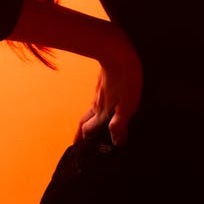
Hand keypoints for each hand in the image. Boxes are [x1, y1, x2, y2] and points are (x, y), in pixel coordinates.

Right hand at [75, 28, 142, 147]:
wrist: (117, 51)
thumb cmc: (124, 79)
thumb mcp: (126, 105)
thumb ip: (119, 124)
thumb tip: (116, 143)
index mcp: (102, 111)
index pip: (88, 130)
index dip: (85, 141)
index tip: (81, 152)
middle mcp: (97, 103)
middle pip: (84, 121)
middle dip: (80, 133)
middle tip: (77, 143)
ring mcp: (99, 92)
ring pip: (89, 109)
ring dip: (87, 120)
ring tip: (88, 127)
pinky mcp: (103, 82)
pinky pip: (96, 99)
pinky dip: (95, 107)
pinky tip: (102, 104)